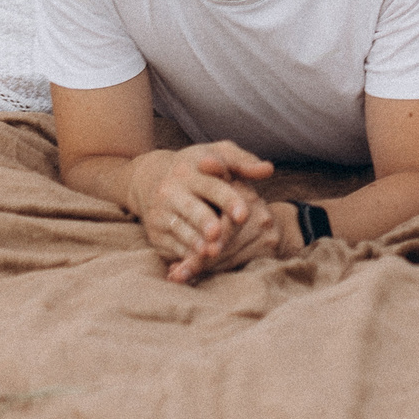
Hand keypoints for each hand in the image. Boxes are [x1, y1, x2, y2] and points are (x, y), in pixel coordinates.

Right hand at [133, 141, 274, 283]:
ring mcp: (160, 213)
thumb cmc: (197, 168)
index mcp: (190, 171)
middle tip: (218, 234)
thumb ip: (243, 163)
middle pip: (192, 209)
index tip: (244, 214)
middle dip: (205, 222)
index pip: (212, 186)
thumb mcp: (217, 155)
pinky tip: (198, 262)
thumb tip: (268, 169)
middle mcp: (171, 191)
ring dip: (196, 243)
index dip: (228, 200)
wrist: (150, 179)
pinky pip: (171, 246)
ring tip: (211, 252)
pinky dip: (184, 256)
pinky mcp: (155, 233)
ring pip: (180, 229)